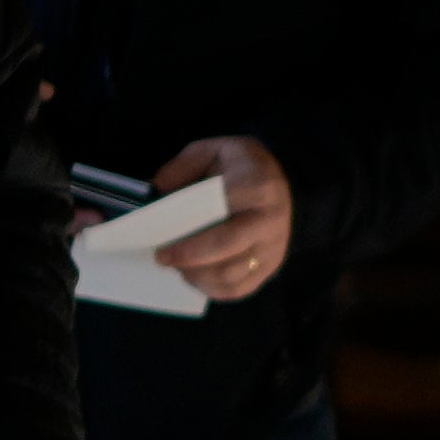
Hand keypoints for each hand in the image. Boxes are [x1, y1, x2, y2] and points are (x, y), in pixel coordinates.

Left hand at [149, 135, 297, 303]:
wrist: (282, 183)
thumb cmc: (242, 167)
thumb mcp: (213, 150)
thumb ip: (182, 168)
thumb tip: (156, 192)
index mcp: (257, 185)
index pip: (219, 209)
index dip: (189, 222)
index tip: (162, 239)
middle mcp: (270, 220)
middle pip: (224, 246)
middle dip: (188, 257)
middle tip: (164, 257)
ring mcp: (272, 249)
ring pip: (229, 275)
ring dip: (196, 276)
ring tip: (179, 267)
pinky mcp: (270, 268)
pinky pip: (237, 289)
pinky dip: (211, 289)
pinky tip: (196, 277)